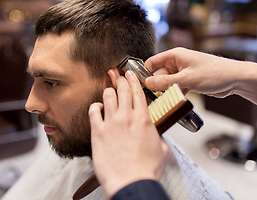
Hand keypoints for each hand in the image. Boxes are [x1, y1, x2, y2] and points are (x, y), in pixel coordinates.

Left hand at [89, 70, 169, 196]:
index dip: (133, 80)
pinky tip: (98, 107)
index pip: (138, 92)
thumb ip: (158, 136)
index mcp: (143, 119)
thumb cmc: (146, 170)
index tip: (130, 74)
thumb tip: (155, 133)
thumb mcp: (162, 150)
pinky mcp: (98, 132)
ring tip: (109, 89)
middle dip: (121, 80)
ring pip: (108, 96)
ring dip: (109, 90)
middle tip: (119, 76)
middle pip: (123, 90)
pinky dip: (95, 106)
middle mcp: (127, 117)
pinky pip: (93, 110)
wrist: (131, 182)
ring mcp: (111, 123)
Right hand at [144, 47, 256, 105]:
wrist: (235, 79)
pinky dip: (175, 94)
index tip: (140, 86)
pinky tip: (175, 101)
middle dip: (156, 86)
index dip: (145, 73)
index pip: (152, 62)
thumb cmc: (215, 73)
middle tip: (152, 100)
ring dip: (166, 92)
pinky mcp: (189, 81)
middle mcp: (177, 62)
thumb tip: (148, 83)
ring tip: (164, 102)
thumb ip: (166, 82)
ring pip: (167, 83)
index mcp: (175, 55)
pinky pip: (176, 87)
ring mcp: (183, 72)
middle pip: (159, 75)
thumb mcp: (187, 79)